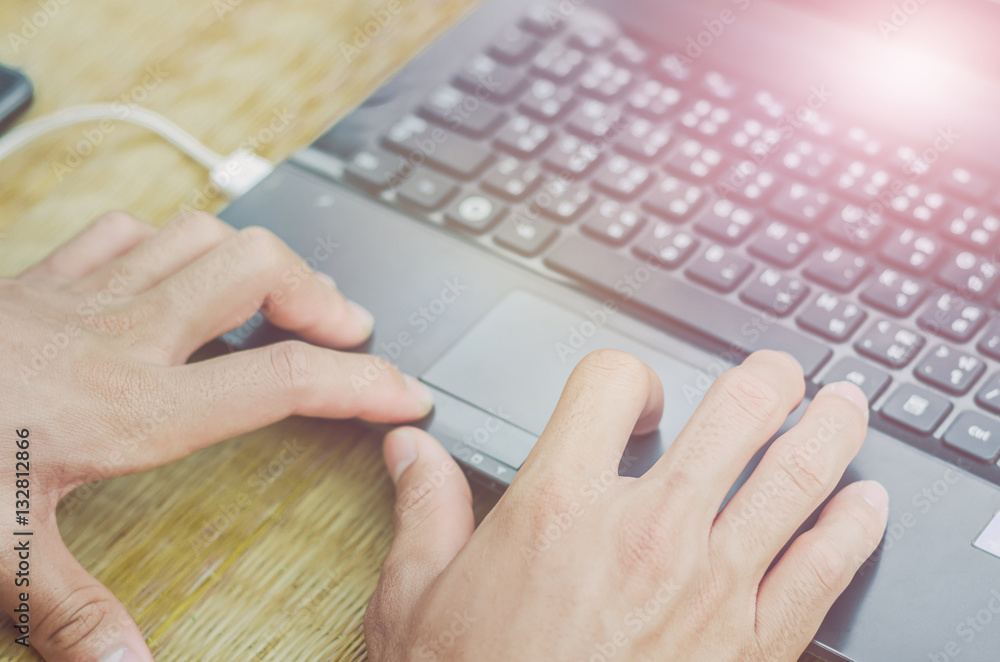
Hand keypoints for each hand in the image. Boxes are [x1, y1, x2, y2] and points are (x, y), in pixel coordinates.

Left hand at [1, 211, 432, 661]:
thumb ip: (75, 615)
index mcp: (137, 407)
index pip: (282, 379)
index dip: (362, 382)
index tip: (408, 391)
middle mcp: (126, 336)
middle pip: (256, 268)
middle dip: (319, 292)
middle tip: (344, 330)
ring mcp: (84, 295)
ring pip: (201, 234)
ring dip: (254, 259)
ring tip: (280, 296)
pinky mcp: (43, 277)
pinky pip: (126, 232)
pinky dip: (171, 246)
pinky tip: (174, 277)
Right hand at [365, 350, 887, 660]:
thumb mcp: (419, 598)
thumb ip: (426, 510)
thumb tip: (412, 452)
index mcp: (558, 506)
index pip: (609, 383)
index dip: (627, 376)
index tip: (635, 397)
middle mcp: (644, 532)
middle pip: (734, 415)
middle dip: (766, 382)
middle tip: (781, 374)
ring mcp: (708, 585)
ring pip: (794, 478)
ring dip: (829, 430)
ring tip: (843, 407)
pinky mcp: (751, 643)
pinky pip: (822, 569)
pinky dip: (853, 528)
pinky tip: (865, 506)